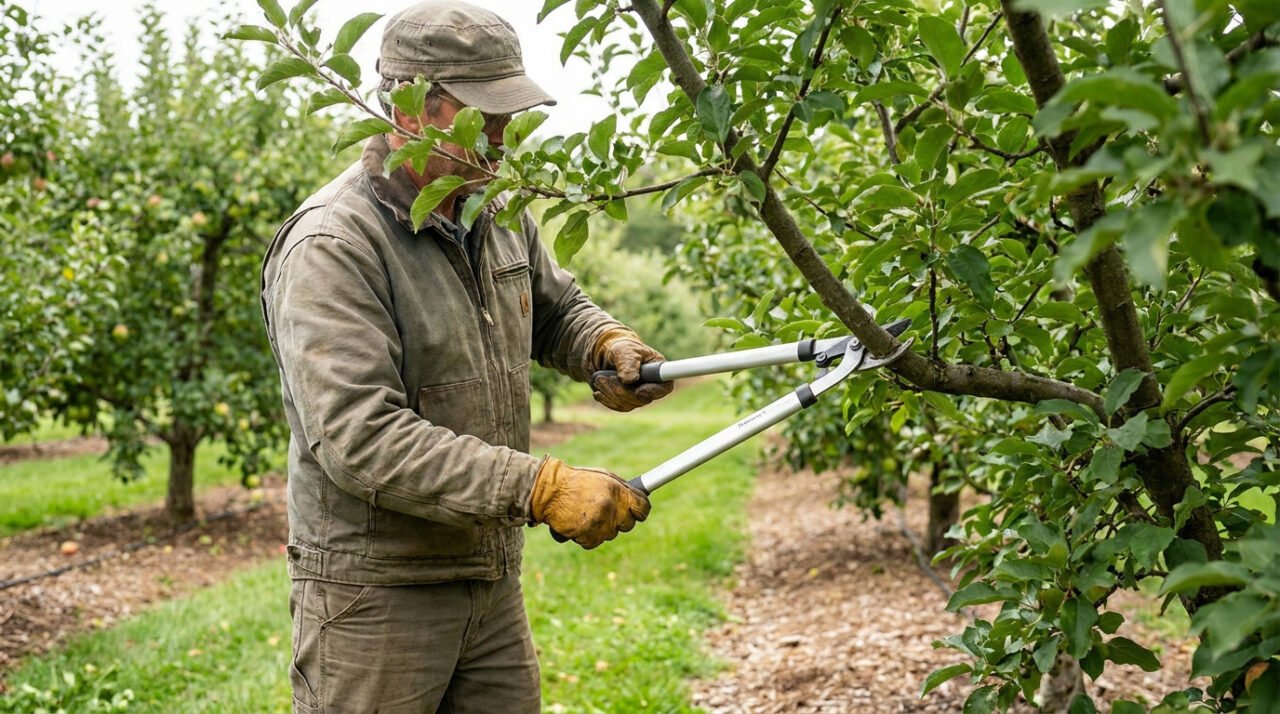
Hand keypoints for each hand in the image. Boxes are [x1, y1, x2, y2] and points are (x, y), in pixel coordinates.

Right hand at [530, 457, 650, 548]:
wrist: (548, 492)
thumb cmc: (576, 481)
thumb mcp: (602, 477)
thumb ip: (621, 489)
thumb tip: (638, 498)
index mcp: (617, 491)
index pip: (643, 508)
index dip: (641, 510)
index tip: (637, 511)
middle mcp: (611, 509)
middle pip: (629, 524)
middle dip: (620, 519)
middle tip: (606, 511)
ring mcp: (600, 525)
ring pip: (611, 534)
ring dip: (602, 527)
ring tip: (586, 513)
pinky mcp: (588, 538)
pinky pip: (595, 542)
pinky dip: (588, 536)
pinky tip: (578, 523)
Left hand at [591, 328, 673, 411]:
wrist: (606, 355)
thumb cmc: (620, 348)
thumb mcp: (624, 350)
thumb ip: (628, 362)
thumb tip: (630, 380)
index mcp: (657, 370)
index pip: (664, 387)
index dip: (654, 392)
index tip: (639, 391)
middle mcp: (651, 385)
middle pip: (642, 399)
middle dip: (622, 391)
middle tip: (607, 378)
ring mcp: (639, 395)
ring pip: (628, 404)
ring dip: (611, 393)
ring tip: (599, 379)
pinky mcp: (626, 401)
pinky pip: (618, 406)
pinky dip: (606, 399)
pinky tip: (598, 391)